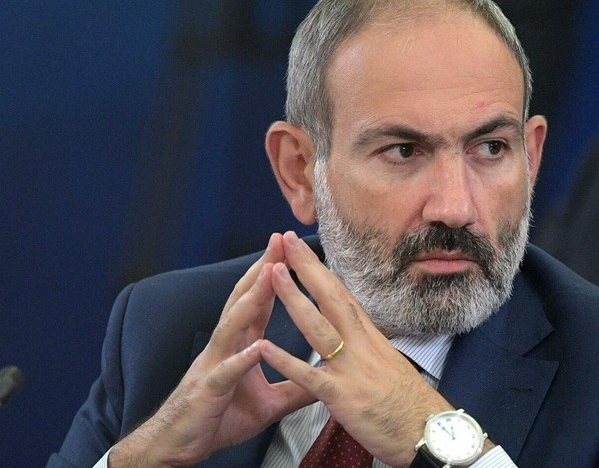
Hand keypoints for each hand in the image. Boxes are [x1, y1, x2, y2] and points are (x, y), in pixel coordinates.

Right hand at [110, 233, 312, 466]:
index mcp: (240, 345)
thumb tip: (330, 378)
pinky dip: (240, 360)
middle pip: (245, 300)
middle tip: (279, 241)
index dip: (273, 276)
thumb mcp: (269, 403)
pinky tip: (256, 349)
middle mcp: (226, 347)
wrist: (179, 447)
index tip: (290, 249)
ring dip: (251, 300)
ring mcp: (214, 365)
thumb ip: (297, 386)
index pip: (259, 303)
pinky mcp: (208, 391)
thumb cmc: (219, 418)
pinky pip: (226, 373)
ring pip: (233, 326)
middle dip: (262, 269)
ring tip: (269, 275)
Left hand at [260, 231, 453, 466]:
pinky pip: (309, 376)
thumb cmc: (410, 402)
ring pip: (318, 327)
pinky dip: (286, 361)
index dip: (322, 271)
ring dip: (293, 299)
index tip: (304, 248)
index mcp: (371, 337)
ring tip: (272, 275)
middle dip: (307, 269)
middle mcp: (362, 345)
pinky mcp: (342, 397)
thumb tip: (356, 333)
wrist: (428, 430)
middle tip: (286, 242)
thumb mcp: (389, 364)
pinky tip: (264, 347)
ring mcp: (351, 369)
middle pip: (331, 299)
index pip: (343, 296)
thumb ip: (367, 347)